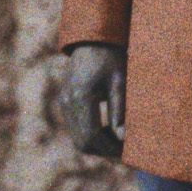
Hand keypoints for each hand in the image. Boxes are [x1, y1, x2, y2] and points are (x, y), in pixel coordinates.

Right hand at [62, 43, 127, 158]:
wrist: (92, 39)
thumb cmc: (111, 57)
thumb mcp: (120, 81)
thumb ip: (120, 110)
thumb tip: (123, 138)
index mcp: (81, 98)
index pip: (92, 137)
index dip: (110, 149)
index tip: (127, 151)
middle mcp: (68, 102)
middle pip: (82, 143)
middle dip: (104, 151)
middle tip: (125, 150)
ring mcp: (64, 102)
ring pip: (78, 138)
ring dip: (98, 144)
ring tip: (119, 141)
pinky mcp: (64, 101)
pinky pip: (75, 128)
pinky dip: (91, 135)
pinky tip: (108, 130)